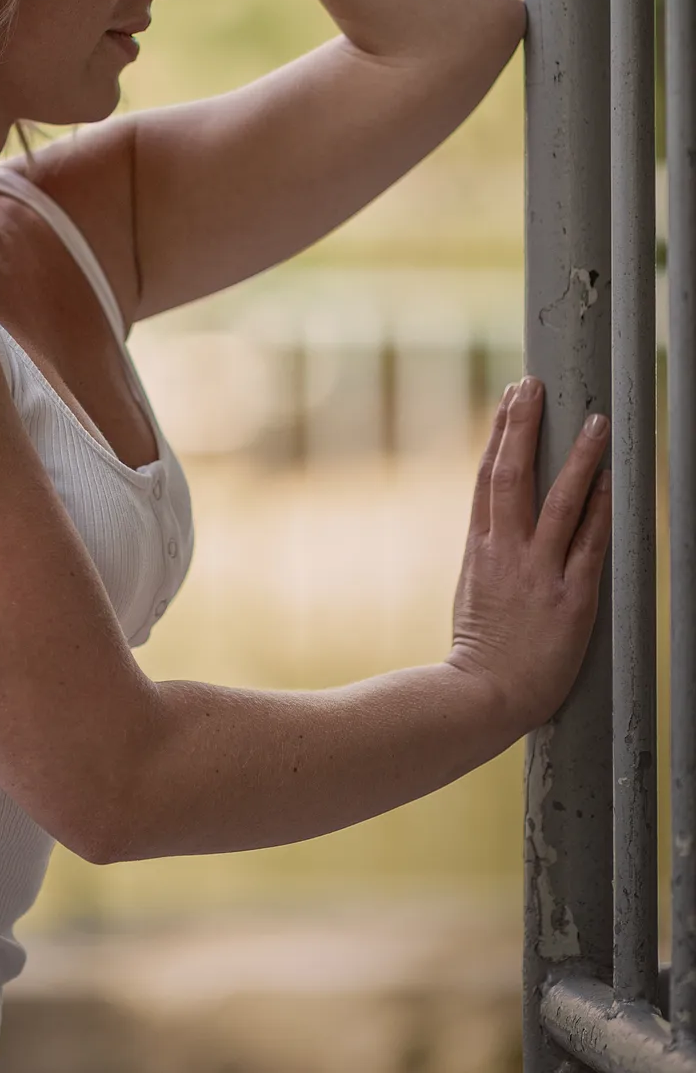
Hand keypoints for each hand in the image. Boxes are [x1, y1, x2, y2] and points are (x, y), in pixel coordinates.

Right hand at [447, 376, 611, 733]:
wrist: (479, 697)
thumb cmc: (477, 658)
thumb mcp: (473, 597)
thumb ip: (490, 564)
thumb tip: (500, 540)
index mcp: (480, 550)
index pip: (488, 478)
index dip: (500, 435)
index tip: (510, 400)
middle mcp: (505, 551)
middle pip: (511, 474)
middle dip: (522, 426)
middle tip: (533, 385)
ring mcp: (536, 573)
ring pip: (556, 501)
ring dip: (577, 458)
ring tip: (594, 422)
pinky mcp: (568, 599)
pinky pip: (587, 546)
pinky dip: (598, 511)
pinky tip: (610, 483)